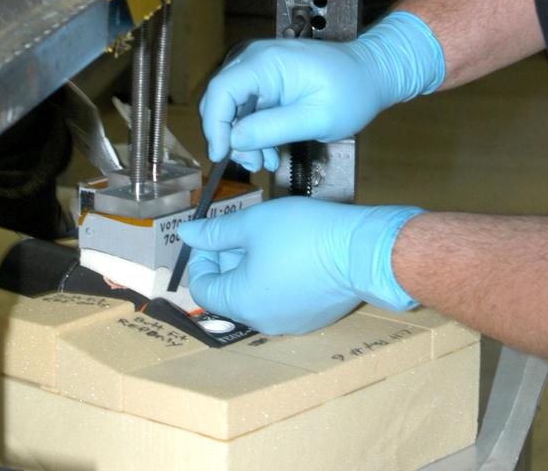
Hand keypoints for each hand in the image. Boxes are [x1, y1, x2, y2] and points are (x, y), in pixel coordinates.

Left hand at [178, 197, 422, 335]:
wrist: (361, 250)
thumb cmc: (303, 233)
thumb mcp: (253, 223)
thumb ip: (215, 231)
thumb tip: (185, 232)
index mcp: (242, 302)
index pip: (202, 288)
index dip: (202, 258)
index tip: (214, 233)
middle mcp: (263, 322)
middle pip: (230, 293)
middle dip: (230, 259)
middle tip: (243, 228)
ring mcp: (291, 324)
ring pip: (258, 295)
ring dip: (254, 267)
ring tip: (270, 236)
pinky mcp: (314, 318)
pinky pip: (284, 300)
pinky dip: (278, 278)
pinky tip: (294, 251)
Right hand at [200, 11, 444, 171]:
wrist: (373, 73)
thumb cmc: (353, 92)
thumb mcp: (317, 118)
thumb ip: (272, 128)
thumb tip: (233, 139)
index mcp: (268, 61)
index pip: (221, 90)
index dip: (214, 125)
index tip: (221, 156)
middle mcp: (257, 57)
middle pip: (221, 98)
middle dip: (230, 136)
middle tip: (253, 164)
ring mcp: (260, 66)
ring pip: (232, 105)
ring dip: (243, 137)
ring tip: (265, 163)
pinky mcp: (266, 77)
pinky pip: (248, 105)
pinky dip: (254, 130)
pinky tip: (270, 152)